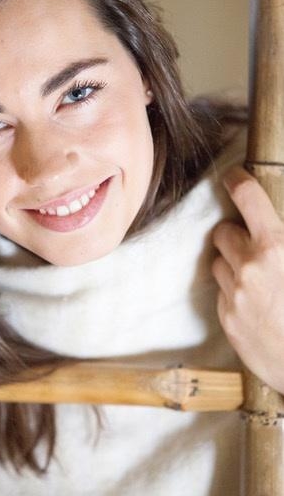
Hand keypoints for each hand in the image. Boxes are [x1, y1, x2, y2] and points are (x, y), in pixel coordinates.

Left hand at [212, 165, 283, 393]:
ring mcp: (235, 293)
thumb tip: (274, 231)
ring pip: (218, 262)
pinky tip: (254, 304)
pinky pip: (221, 293)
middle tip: (253, 246)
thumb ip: (283, 241)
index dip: (237, 181)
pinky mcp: (227, 318)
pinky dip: (232, 292)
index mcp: (276, 246)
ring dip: (232, 264)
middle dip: (236, 235)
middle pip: (223, 232)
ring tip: (256, 279)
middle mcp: (250, 266)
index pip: (248, 198)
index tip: (232, 178)